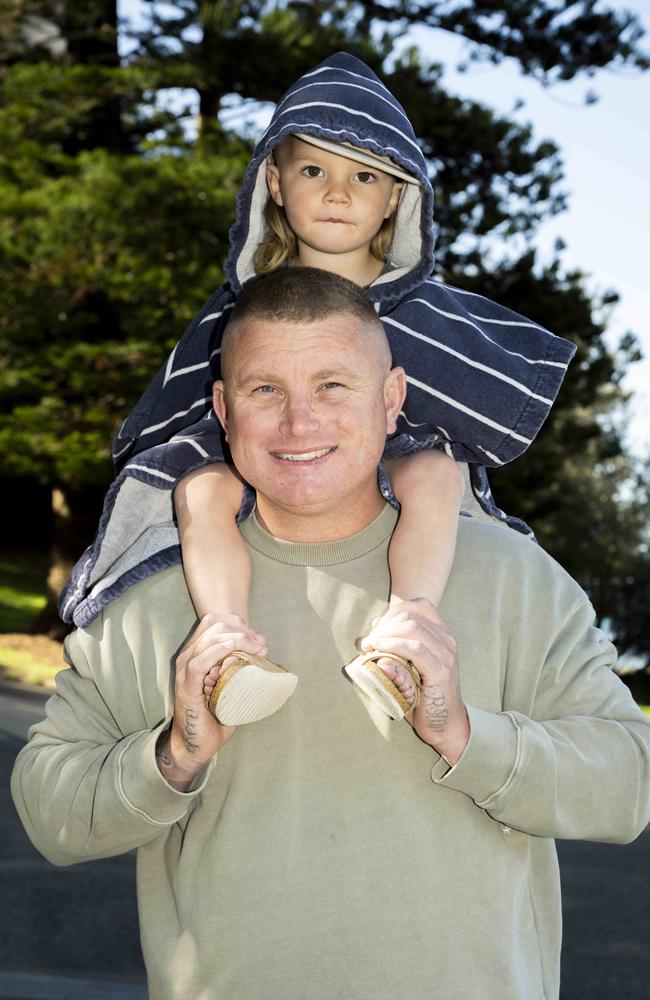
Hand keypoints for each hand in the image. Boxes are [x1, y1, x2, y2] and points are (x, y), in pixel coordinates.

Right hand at [157, 614, 264, 789]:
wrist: (197, 744)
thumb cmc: (216, 714)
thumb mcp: (232, 683)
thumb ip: (243, 665)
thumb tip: (263, 646)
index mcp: (196, 652)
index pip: (215, 621)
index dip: (238, 623)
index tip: (257, 638)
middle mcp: (188, 657)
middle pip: (214, 624)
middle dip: (242, 629)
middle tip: (260, 646)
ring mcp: (185, 671)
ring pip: (209, 638)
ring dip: (237, 638)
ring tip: (256, 649)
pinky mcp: (187, 686)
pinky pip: (199, 662)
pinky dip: (217, 651)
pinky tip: (232, 650)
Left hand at [361, 598, 468, 764]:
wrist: (445, 725)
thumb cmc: (423, 694)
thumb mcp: (409, 663)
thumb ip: (397, 643)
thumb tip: (374, 625)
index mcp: (443, 633)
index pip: (418, 605)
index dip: (392, 612)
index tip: (376, 628)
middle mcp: (448, 640)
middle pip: (410, 615)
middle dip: (384, 624)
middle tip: (368, 642)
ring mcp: (446, 655)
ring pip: (412, 628)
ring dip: (384, 634)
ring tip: (369, 646)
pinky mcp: (440, 671)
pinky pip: (414, 649)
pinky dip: (393, 645)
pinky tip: (378, 650)